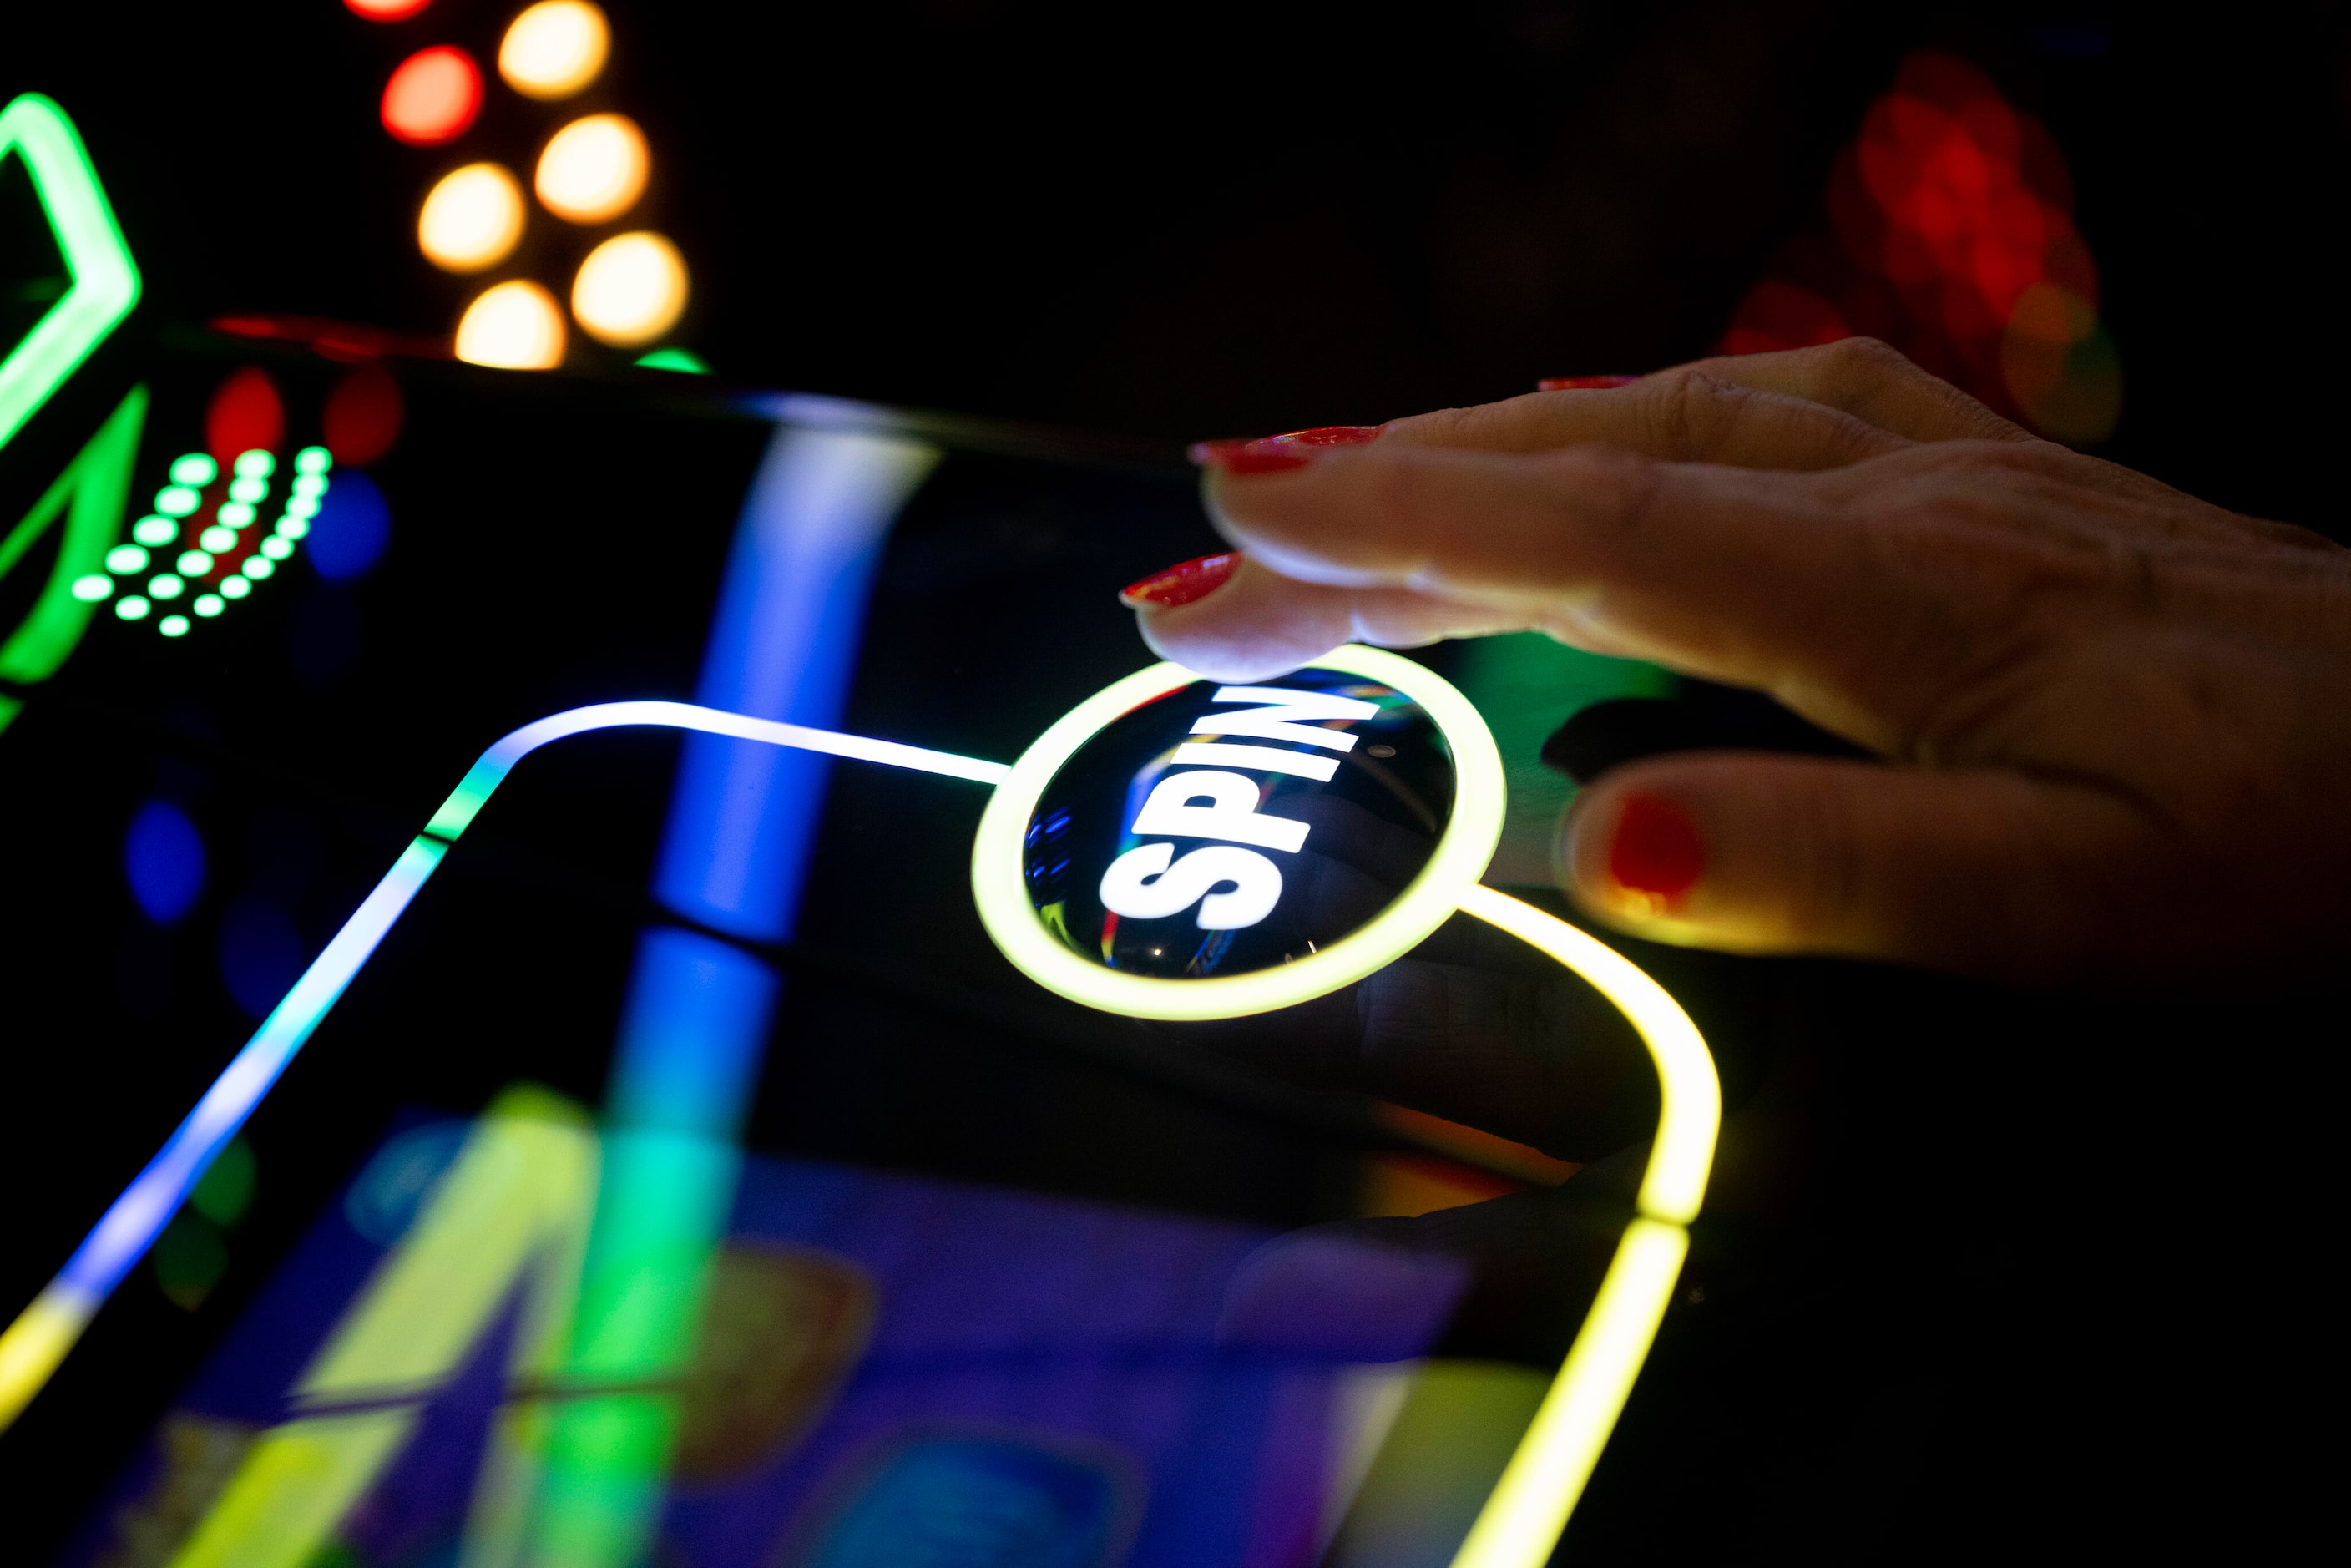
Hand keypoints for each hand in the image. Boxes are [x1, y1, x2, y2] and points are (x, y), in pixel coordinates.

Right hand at [1131, 339, 2350, 982]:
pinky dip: (1614, 418)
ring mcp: (1942, 472)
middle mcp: (1896, 497)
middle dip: (1372, 497)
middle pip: (1580, 465)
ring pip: (1650, 420)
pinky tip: (1581, 429)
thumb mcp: (2063, 905)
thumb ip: (1821, 863)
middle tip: (1207, 545)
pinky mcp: (1983, 483)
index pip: (1581, 539)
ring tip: (1335, 493)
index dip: (1387, 532)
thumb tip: (1597, 844)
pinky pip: (1747, 408)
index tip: (1223, 538)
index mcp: (1890, 597)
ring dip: (1473, 450)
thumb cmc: (2292, 839)